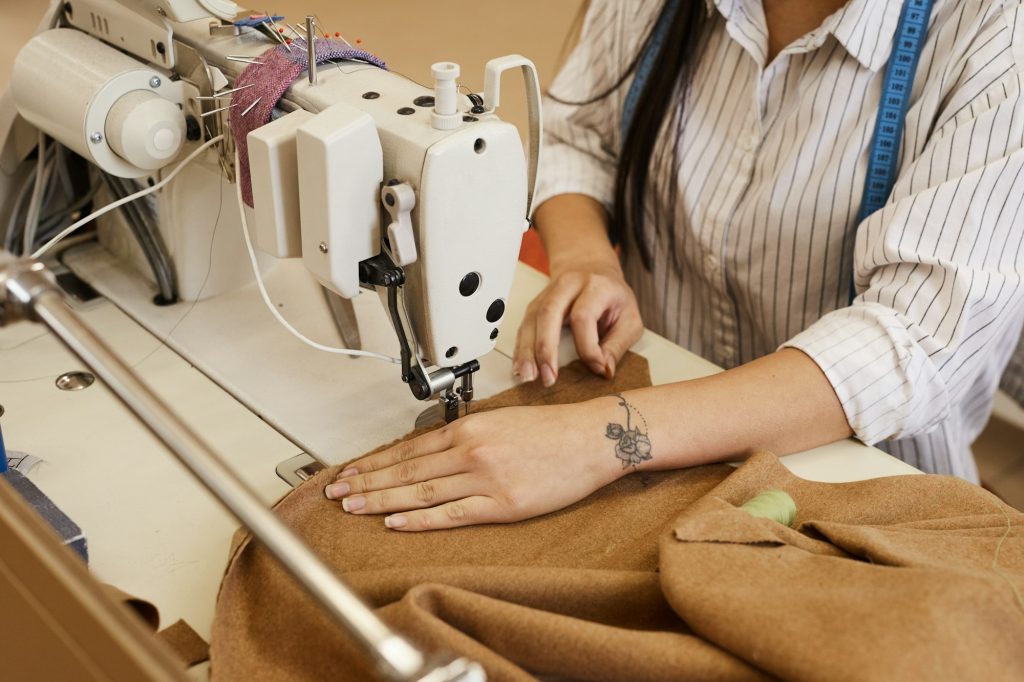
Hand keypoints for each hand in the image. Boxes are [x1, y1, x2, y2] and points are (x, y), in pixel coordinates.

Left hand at [323, 402, 624, 530]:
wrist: (590, 439)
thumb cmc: (550, 431)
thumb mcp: (501, 421)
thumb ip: (466, 437)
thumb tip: (432, 452)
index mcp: (468, 429)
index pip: (408, 448)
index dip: (374, 463)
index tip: (349, 472)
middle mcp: (470, 450)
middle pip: (406, 469)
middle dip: (366, 481)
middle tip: (335, 492)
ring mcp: (484, 478)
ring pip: (420, 491)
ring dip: (381, 499)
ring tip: (352, 507)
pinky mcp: (501, 503)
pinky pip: (451, 514)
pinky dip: (419, 518)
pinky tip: (394, 522)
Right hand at [514, 266, 642, 386]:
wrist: (592, 269)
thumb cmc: (613, 298)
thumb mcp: (630, 319)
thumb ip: (618, 345)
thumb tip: (604, 370)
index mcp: (596, 286)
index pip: (583, 316)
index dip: (588, 346)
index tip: (596, 368)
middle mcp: (568, 285)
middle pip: (549, 313)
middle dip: (546, 349)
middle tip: (549, 378)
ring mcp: (547, 293)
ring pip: (531, 320)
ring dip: (527, 351)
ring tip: (529, 377)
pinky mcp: (536, 304)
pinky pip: (524, 326)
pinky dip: (520, 349)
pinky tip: (520, 368)